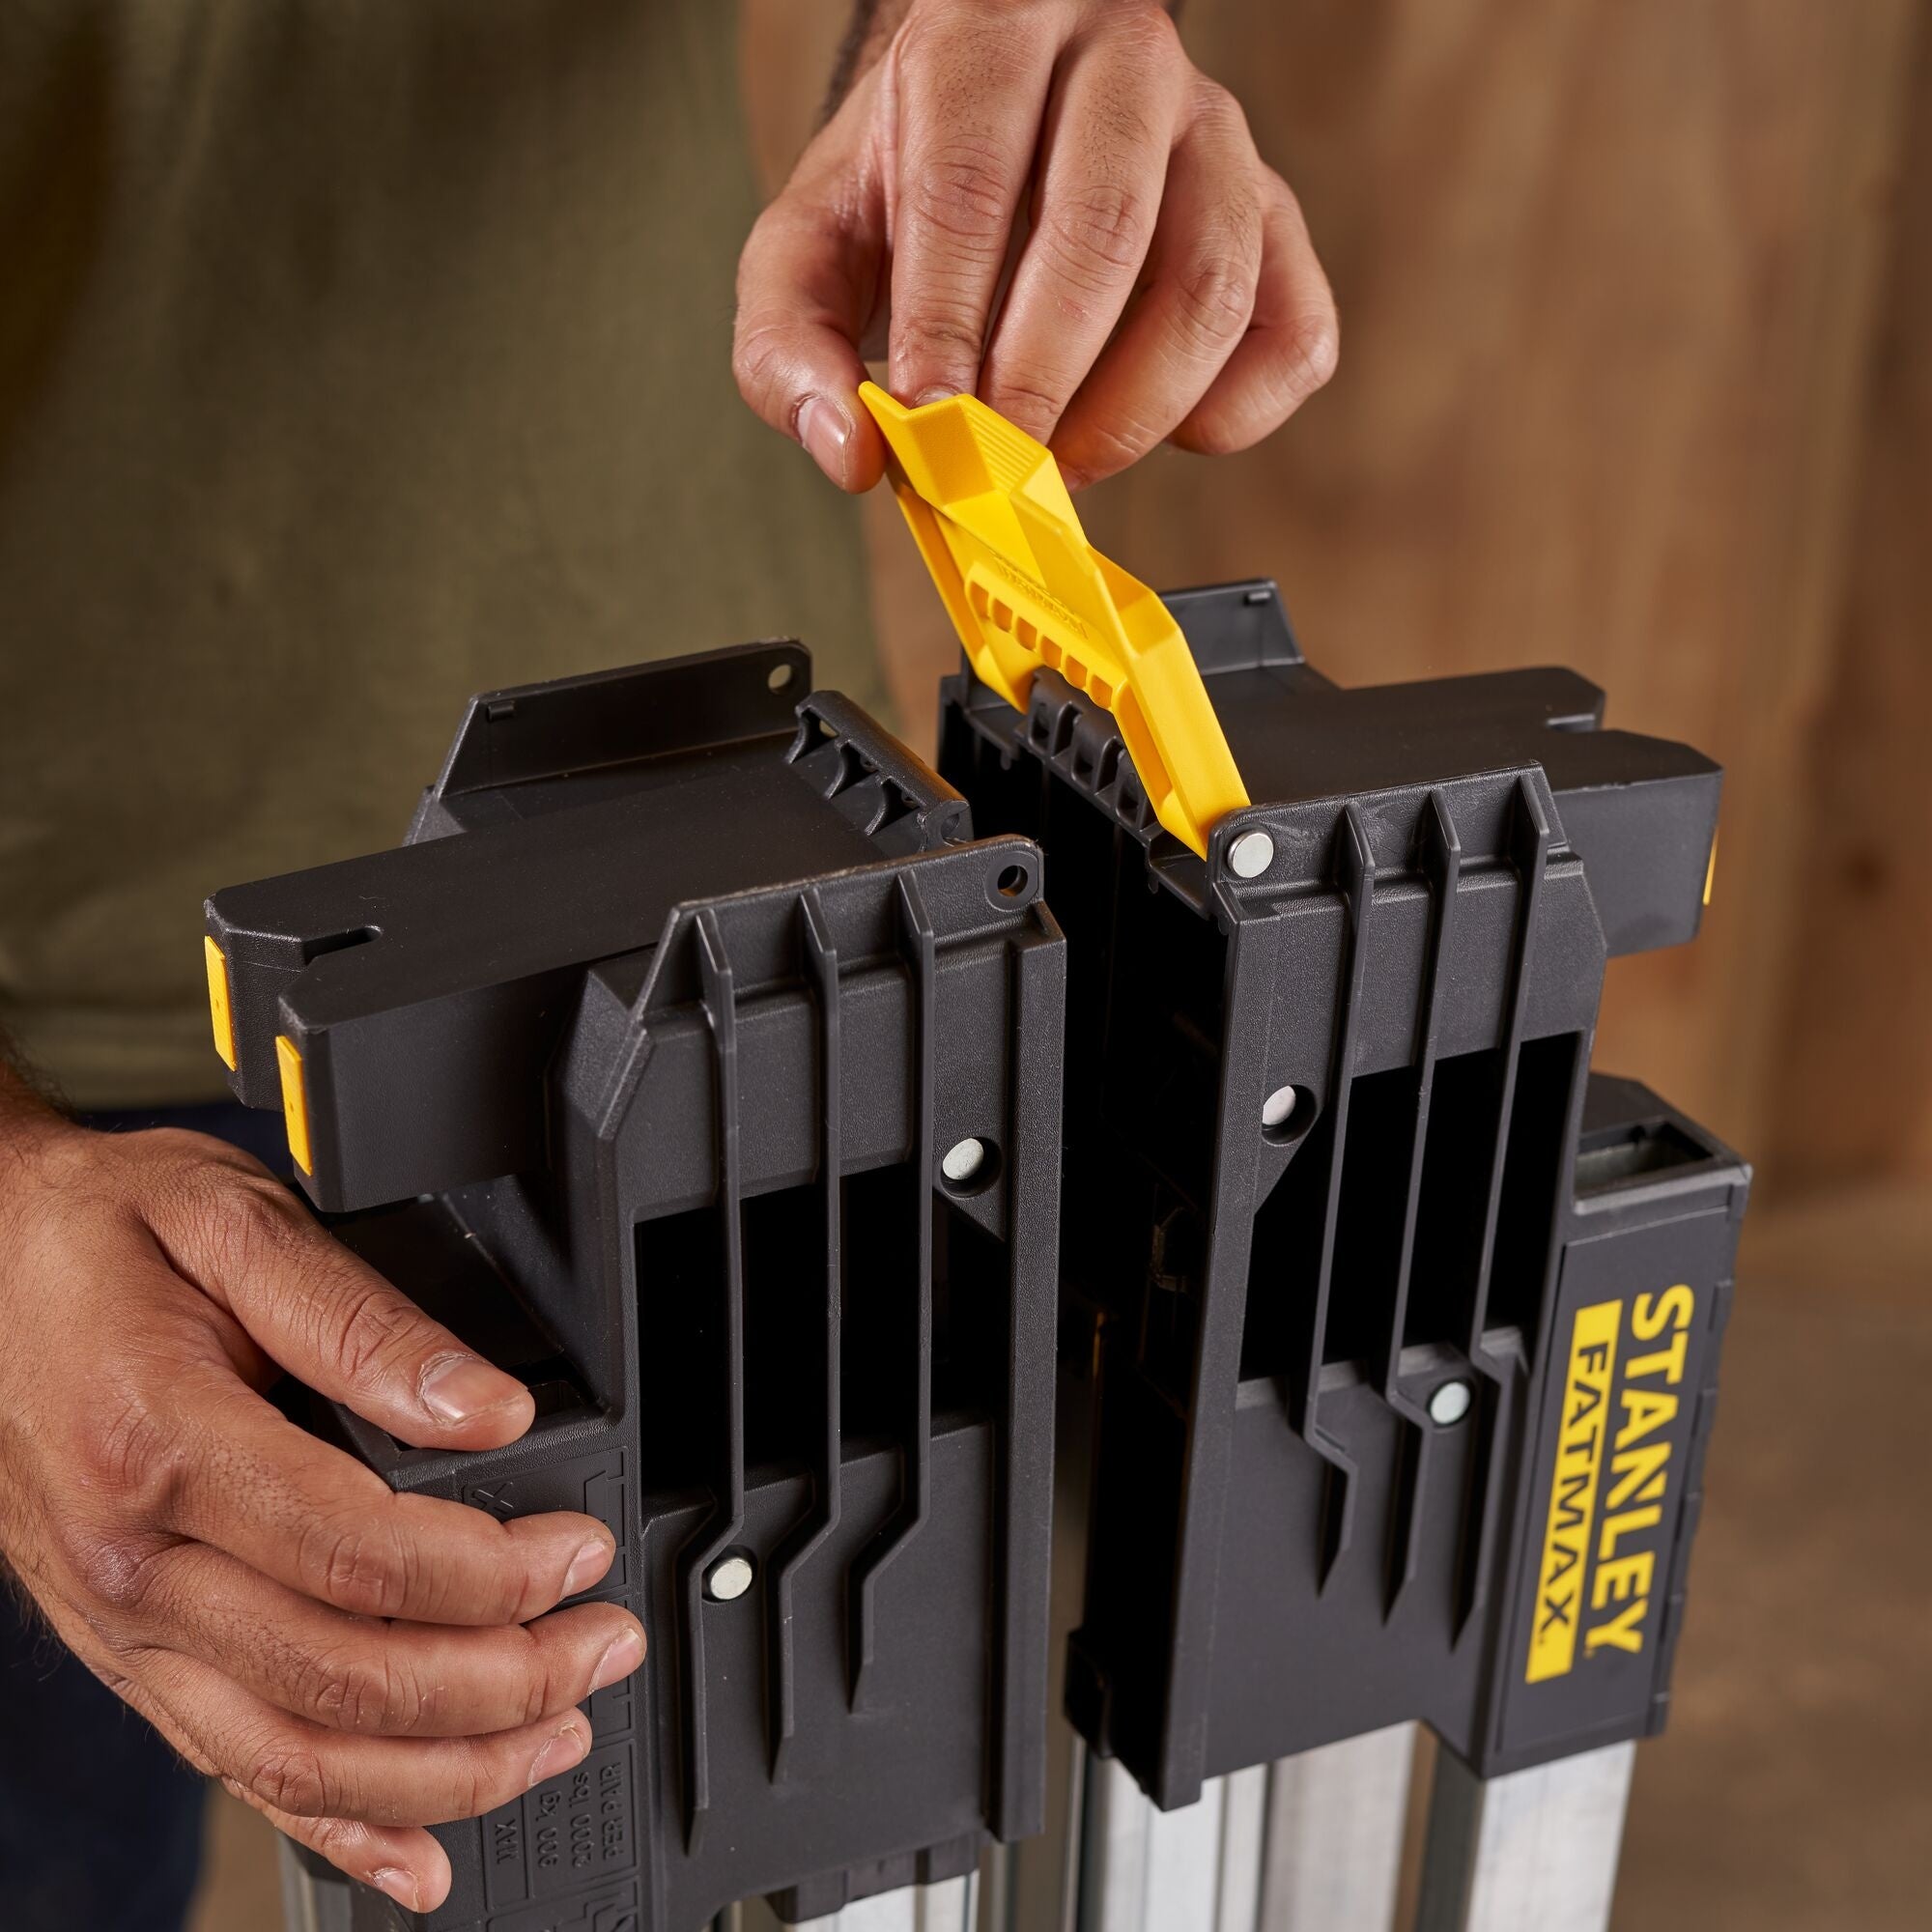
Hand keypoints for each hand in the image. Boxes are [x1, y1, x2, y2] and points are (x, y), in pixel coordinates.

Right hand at [0, 1099, 644, 1914]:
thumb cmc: (98, 1233)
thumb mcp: (233, 1221)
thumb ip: (363, 1321)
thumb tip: (483, 1409)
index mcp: (162, 1444)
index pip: (359, 1554)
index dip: (492, 1572)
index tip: (578, 1555)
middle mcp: (132, 1560)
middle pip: (341, 1673)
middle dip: (500, 1681)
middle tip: (601, 1647)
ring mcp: (124, 1624)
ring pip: (295, 1752)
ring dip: (443, 1769)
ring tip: (554, 1737)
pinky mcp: (130, 1652)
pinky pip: (232, 1767)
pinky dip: (336, 1824)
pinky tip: (417, 1851)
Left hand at [735, 0, 1335, 492]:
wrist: (993, 118)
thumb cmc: (902, 191)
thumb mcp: (809, 249)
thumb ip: (788, 348)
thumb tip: (850, 454)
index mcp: (990, 34)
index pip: (973, 184)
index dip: (949, 324)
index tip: (930, 426)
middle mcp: (1123, 64)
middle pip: (1104, 231)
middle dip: (1041, 381)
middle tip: (997, 467)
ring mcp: (1217, 139)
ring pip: (1213, 287)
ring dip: (1135, 412)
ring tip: (1064, 460)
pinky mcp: (1275, 220)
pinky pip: (1295, 331)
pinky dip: (1234, 414)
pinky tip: (1165, 432)